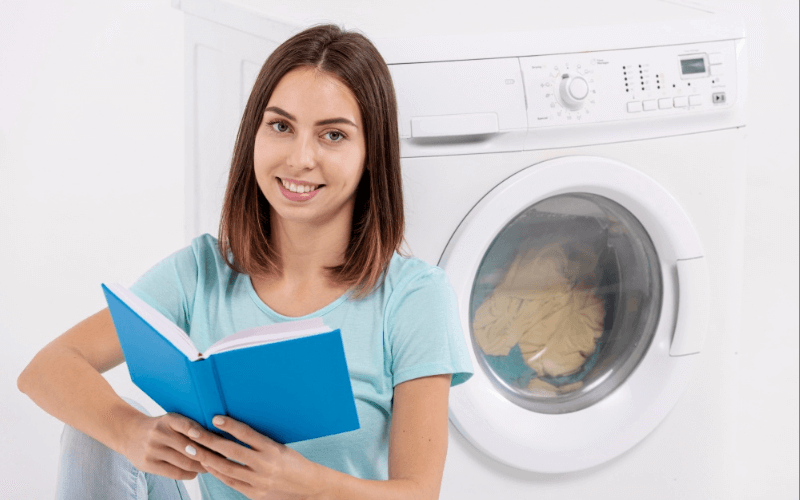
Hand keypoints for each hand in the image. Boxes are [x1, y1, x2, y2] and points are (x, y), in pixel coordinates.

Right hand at [123, 412, 214, 479]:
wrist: (130, 433)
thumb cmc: (160, 427)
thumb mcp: (171, 420)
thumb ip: (190, 426)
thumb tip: (218, 437)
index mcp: (168, 419)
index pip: (187, 425)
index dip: (202, 433)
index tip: (217, 439)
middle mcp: (159, 433)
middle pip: (190, 448)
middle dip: (209, 454)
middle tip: (222, 457)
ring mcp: (152, 449)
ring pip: (184, 462)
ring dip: (201, 466)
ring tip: (212, 466)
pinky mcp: (148, 464)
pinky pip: (174, 473)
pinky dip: (189, 474)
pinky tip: (196, 472)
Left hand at [183, 415, 324, 499]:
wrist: (308, 487)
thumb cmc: (294, 463)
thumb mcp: (280, 447)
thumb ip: (259, 442)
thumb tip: (234, 430)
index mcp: (273, 449)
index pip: (247, 434)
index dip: (230, 426)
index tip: (215, 418)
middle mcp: (264, 465)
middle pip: (231, 451)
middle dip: (209, 441)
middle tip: (193, 433)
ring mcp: (258, 481)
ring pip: (226, 468)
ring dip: (207, 458)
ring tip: (193, 449)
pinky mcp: (254, 493)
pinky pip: (230, 481)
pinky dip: (216, 472)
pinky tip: (207, 464)